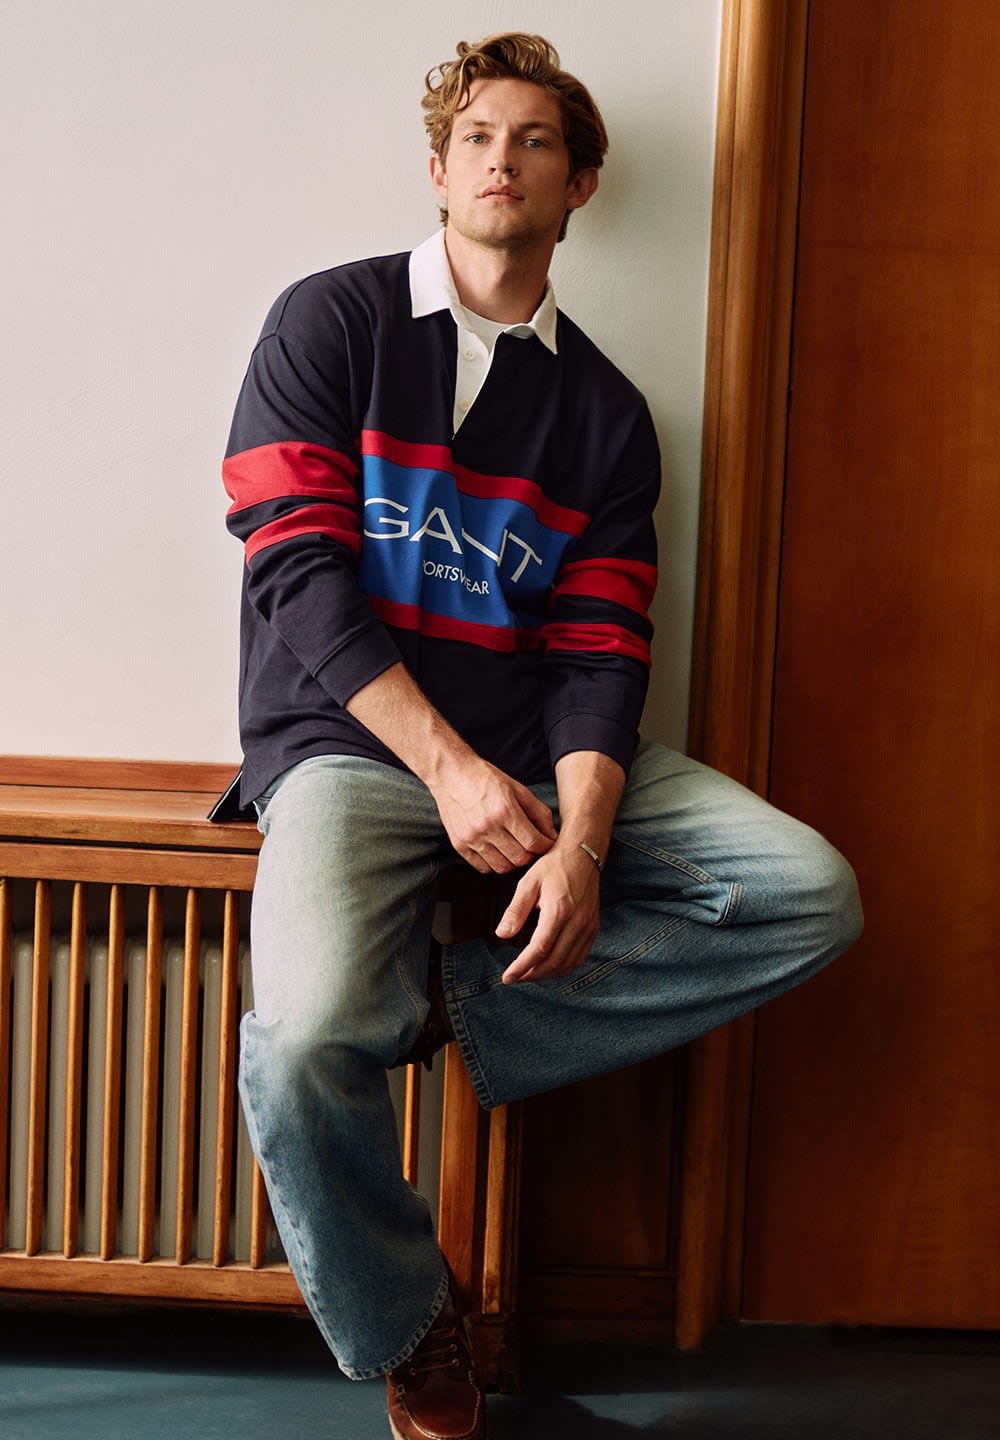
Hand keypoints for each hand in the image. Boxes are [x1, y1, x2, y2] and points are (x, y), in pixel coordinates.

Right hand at [429, 757, 556, 873]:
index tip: (546, 843)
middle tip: (531, 847)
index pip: (533, 843)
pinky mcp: (459, 845)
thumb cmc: (484, 779)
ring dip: (513, 862)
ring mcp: (472, 838)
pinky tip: (497, 851)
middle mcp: (487, 827)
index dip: (545, 846)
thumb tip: (551, 834)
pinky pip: (483, 867)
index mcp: (505, 811)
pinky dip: (494, 864)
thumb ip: (538, 812)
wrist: (451, 774)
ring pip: (502, 867)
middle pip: (519, 859)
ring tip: (514, 849)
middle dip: (530, 855)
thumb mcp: (517, 789)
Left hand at [496, 842, 600, 982]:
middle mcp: (577, 922)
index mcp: (559, 911)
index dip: (522, 967)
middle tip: (515, 977)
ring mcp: (588, 927)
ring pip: (568, 964)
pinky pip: (580, 957)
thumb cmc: (553, 866)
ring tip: (529, 974)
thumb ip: (515, 910)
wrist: (582, 855)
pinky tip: (550, 967)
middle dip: (532, 974)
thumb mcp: (528, 882)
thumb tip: (501, 935)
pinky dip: (564, 968)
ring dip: (548, 975)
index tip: (508, 976)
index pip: (539, 949)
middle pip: (554, 961)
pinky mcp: (593, 928)